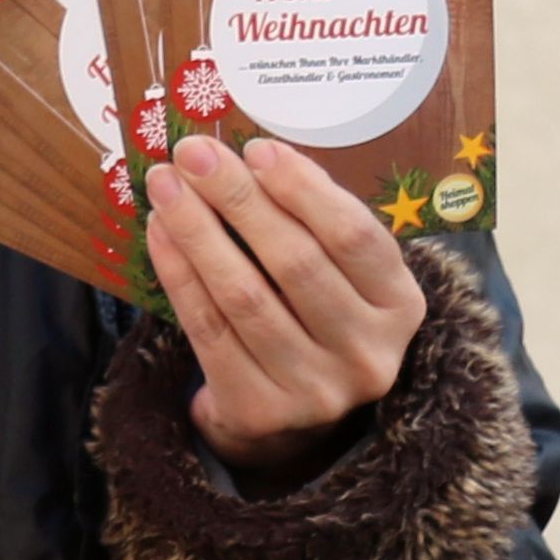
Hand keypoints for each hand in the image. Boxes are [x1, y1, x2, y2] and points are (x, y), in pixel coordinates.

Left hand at [138, 135, 425, 487]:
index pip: (353, 236)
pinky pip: (208, 329)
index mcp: (400, 305)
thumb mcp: (337, 270)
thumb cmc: (312, 313)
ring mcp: (316, 389)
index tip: (254, 148)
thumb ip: (310, 217)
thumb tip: (254, 155)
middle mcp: (367, 352)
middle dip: (237, 199)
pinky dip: (179, 274)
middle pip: (295, 262)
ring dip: (197, 231)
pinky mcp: (261, 409)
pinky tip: (159, 232)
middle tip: (192, 153)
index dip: (302, 189)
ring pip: (244, 295)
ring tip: (165, 185)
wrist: (288, 411)